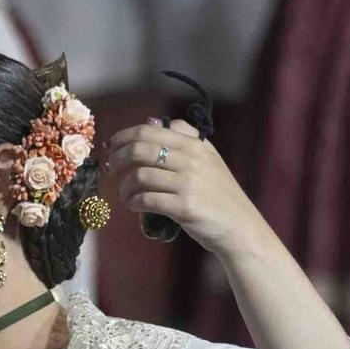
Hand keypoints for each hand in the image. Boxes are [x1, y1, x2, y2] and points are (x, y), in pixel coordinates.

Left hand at [106, 120, 271, 261]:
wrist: (239, 227)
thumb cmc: (219, 194)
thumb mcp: (208, 158)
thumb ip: (184, 138)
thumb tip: (150, 121)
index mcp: (195, 144)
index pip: (149, 130)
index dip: (123, 137)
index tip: (111, 146)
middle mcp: (192, 159)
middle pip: (140, 149)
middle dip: (117, 159)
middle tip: (110, 169)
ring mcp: (188, 182)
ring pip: (140, 175)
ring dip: (124, 186)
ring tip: (124, 194)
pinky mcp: (184, 206)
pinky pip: (146, 199)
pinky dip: (133, 202)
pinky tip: (134, 205)